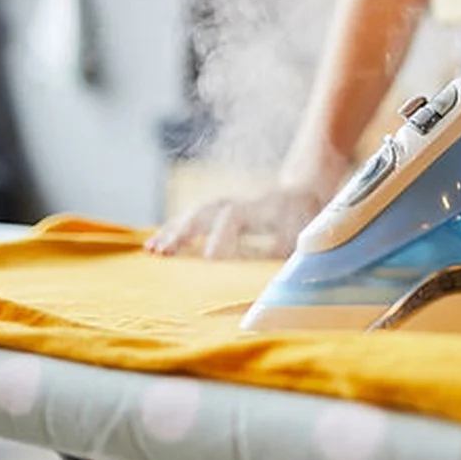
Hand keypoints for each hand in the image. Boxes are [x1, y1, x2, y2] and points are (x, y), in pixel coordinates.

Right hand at [144, 187, 326, 258]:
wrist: (304, 193)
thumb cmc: (307, 220)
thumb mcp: (306, 234)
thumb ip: (289, 247)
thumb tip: (274, 266)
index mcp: (263, 207)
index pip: (235, 216)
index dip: (221, 236)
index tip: (209, 259)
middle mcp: (241, 202)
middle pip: (207, 211)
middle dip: (185, 232)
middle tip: (166, 254)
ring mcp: (228, 204)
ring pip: (195, 214)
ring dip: (173, 231)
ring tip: (153, 250)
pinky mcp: (219, 212)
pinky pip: (191, 219)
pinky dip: (172, 230)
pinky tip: (154, 246)